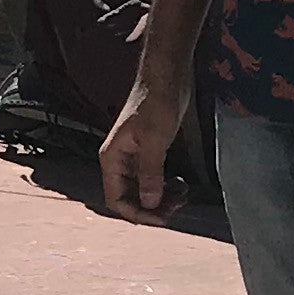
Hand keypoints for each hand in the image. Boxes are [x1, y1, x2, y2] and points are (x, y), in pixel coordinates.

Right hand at [100, 71, 190, 222]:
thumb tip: (150, 203)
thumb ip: (150, 173)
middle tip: (177, 208)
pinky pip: (153, 178)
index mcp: (112, 158)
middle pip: (129, 197)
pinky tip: (180, 186)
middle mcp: (119, 160)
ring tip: (181, 198)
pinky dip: (165, 186)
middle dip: (151, 207)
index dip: (137, 213)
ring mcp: (134, 156)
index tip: (161, 217)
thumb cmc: (156, 103)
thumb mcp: (154, 140)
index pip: (116, 199)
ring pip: (142, 189)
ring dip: (160, 198)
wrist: (166, 77)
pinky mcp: (149, 151)